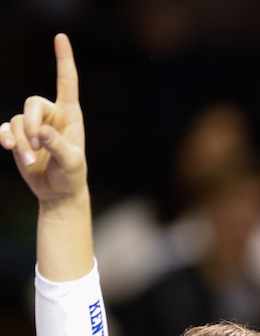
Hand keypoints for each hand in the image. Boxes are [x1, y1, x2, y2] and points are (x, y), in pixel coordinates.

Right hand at [0, 34, 85, 205]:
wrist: (58, 192)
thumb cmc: (72, 176)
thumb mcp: (72, 163)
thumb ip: (59, 147)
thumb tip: (42, 133)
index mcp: (70, 116)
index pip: (67, 83)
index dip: (63, 60)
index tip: (60, 37)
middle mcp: (51, 116)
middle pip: (32, 103)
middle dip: (30, 124)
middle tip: (36, 145)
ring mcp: (33, 126)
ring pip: (17, 120)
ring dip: (20, 141)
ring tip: (30, 161)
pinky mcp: (18, 137)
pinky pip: (5, 129)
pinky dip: (5, 138)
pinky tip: (8, 148)